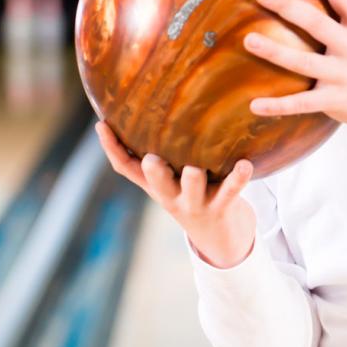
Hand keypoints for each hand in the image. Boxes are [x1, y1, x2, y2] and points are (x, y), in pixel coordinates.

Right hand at [94, 121, 255, 267]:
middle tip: (151, 159)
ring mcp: (196, 203)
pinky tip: (245, 164)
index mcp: (155, 185)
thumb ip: (161, 152)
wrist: (218, 238)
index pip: (126, 168)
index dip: (111, 148)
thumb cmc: (191, 195)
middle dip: (154, 172)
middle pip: (157, 184)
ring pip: (192, 190)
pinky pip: (231, 190)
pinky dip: (238, 178)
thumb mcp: (170, 179)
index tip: (102, 125)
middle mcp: (171, 195)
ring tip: (194, 170)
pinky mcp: (223, 206)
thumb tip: (151, 108)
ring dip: (193, 180)